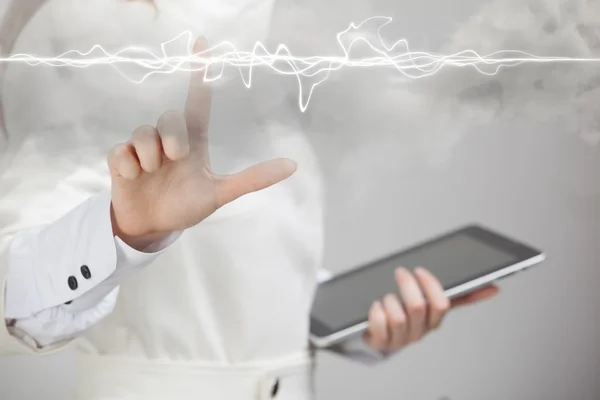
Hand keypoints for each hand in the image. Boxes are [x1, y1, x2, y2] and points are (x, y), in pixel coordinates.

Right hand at [107, 38, 296, 248]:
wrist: (152, 226)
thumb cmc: (186, 205)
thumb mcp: (220, 193)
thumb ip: (253, 179)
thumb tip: (292, 165)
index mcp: (193, 142)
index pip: (198, 101)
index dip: (200, 73)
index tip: (203, 43)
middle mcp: (168, 140)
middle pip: (169, 117)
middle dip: (173, 138)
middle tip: (174, 159)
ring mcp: (143, 149)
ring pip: (142, 132)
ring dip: (150, 156)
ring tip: (152, 173)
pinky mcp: (120, 159)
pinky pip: (120, 151)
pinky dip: (128, 166)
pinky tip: (134, 177)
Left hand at [364, 267, 498, 352]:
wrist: (380, 335)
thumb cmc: (408, 315)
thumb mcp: (433, 304)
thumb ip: (460, 296)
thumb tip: (493, 288)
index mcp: (434, 321)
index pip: (441, 305)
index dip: (430, 285)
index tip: (420, 271)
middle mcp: (420, 332)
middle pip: (418, 307)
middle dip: (407, 285)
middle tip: (400, 272)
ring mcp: (400, 339)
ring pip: (398, 317)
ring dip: (389, 300)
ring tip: (386, 297)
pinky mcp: (381, 342)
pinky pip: (378, 326)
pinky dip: (376, 312)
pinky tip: (375, 307)